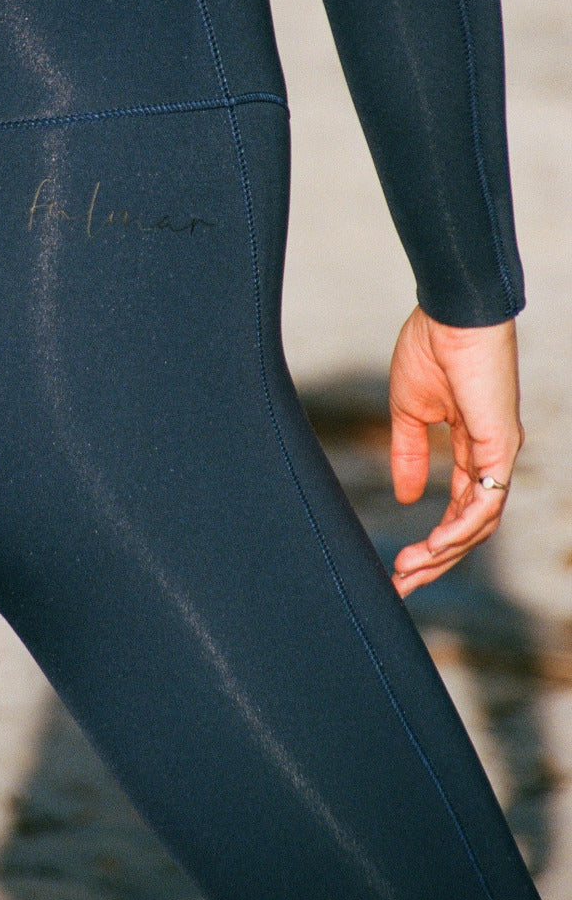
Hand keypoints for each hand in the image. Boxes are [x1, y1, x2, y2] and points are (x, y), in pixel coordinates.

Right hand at [388, 307, 521, 598]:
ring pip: (480, 523)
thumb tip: (408, 497)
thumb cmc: (431, 348)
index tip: (399, 566)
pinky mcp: (500, 446)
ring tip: (409, 569)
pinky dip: (461, 527)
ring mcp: (499, 453)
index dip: (432, 541)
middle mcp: (491, 457)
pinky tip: (434, 544)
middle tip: (400, 585)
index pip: (457, 507)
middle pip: (470, 527)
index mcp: (472, 446)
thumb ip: (408, 454)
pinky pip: (486, 501)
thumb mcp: (410, 411)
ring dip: (444, 552)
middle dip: (436, 560)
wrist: (450, 314)